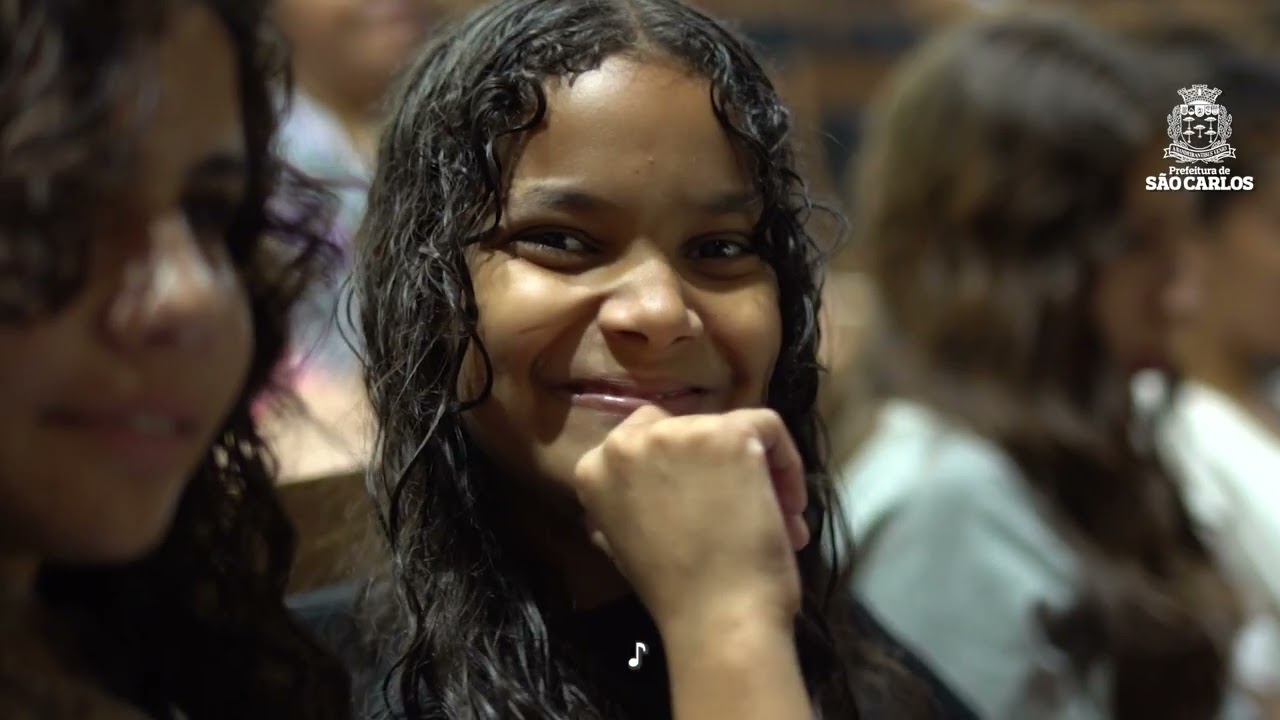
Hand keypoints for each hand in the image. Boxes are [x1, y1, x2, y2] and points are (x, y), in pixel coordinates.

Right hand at [573, 405, 808, 633]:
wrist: (715, 617)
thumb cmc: (674, 594)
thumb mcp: (622, 544)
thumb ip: (625, 506)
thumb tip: (648, 493)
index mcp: (593, 470)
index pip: (640, 440)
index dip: (679, 466)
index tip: (704, 500)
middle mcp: (626, 441)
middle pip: (685, 427)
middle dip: (715, 464)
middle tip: (742, 506)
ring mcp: (677, 434)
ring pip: (728, 428)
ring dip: (755, 470)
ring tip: (780, 518)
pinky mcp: (726, 434)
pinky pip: (767, 427)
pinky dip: (786, 462)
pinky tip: (791, 506)